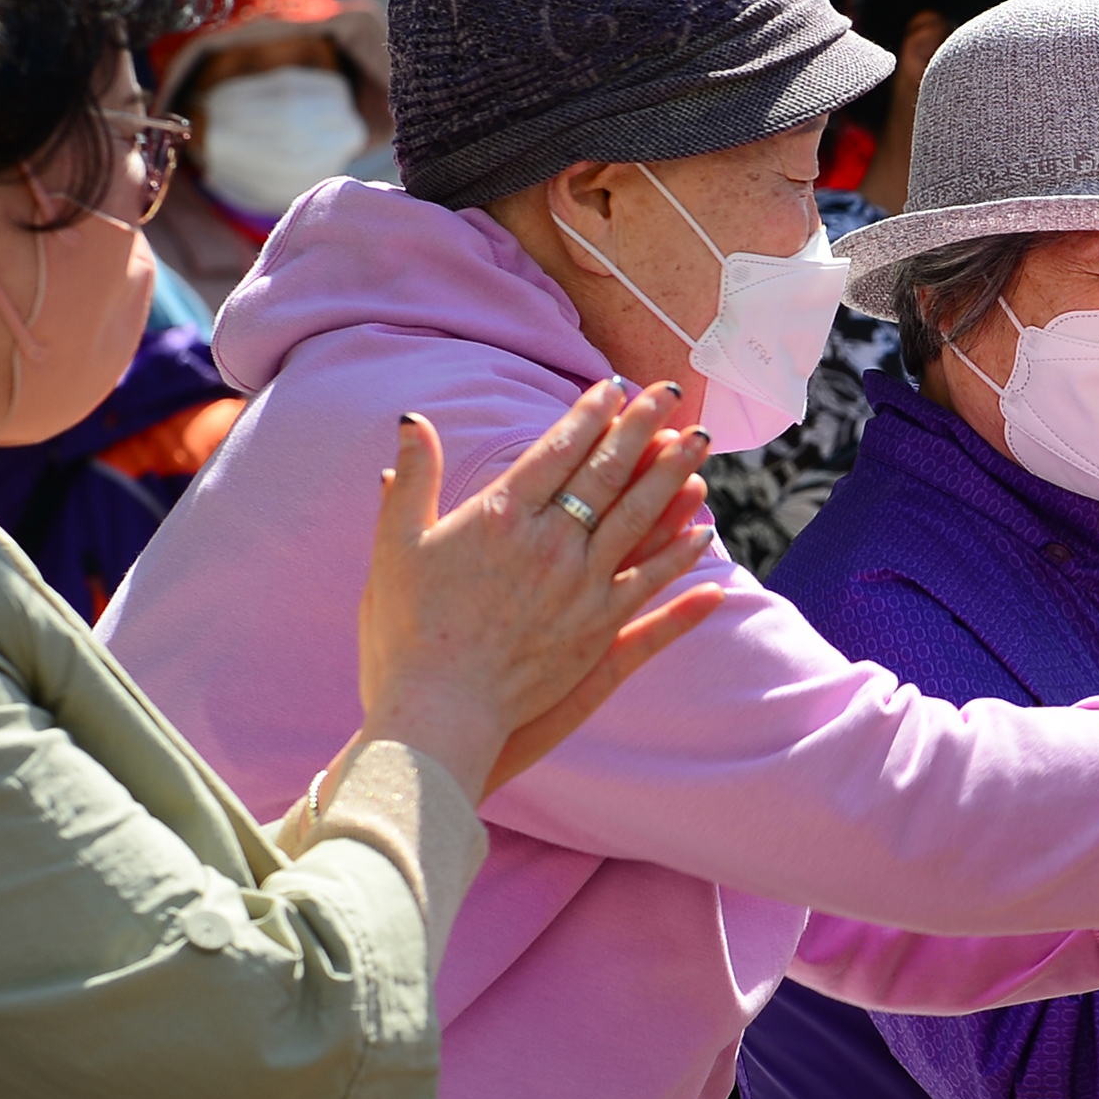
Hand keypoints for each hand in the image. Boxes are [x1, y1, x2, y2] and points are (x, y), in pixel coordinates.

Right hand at [353, 378, 724, 798]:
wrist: (436, 710)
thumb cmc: (406, 630)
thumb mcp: (396, 545)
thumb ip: (412, 480)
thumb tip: (413, 421)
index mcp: (501, 516)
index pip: (557, 449)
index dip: (590, 414)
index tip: (615, 388)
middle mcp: (549, 543)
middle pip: (606, 473)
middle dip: (641, 429)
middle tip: (669, 397)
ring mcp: (580, 587)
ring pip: (638, 519)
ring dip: (671, 478)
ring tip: (697, 446)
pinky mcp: (597, 630)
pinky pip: (649, 583)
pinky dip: (678, 556)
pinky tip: (702, 534)